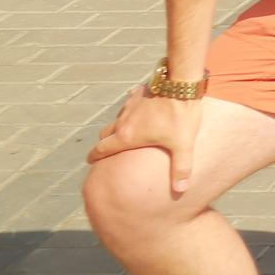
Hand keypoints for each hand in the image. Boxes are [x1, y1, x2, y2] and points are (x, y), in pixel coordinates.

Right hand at [87, 88, 203, 193]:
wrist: (181, 84)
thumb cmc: (181, 116)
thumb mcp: (183, 145)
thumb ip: (181, 168)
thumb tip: (180, 189)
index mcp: (127, 136)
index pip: (102, 149)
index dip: (95, 157)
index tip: (91, 161)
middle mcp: (123, 121)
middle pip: (105, 134)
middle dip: (104, 143)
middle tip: (105, 150)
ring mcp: (130, 105)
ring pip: (117, 118)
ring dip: (118, 126)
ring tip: (125, 132)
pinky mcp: (139, 93)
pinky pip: (130, 102)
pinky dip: (131, 108)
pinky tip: (139, 108)